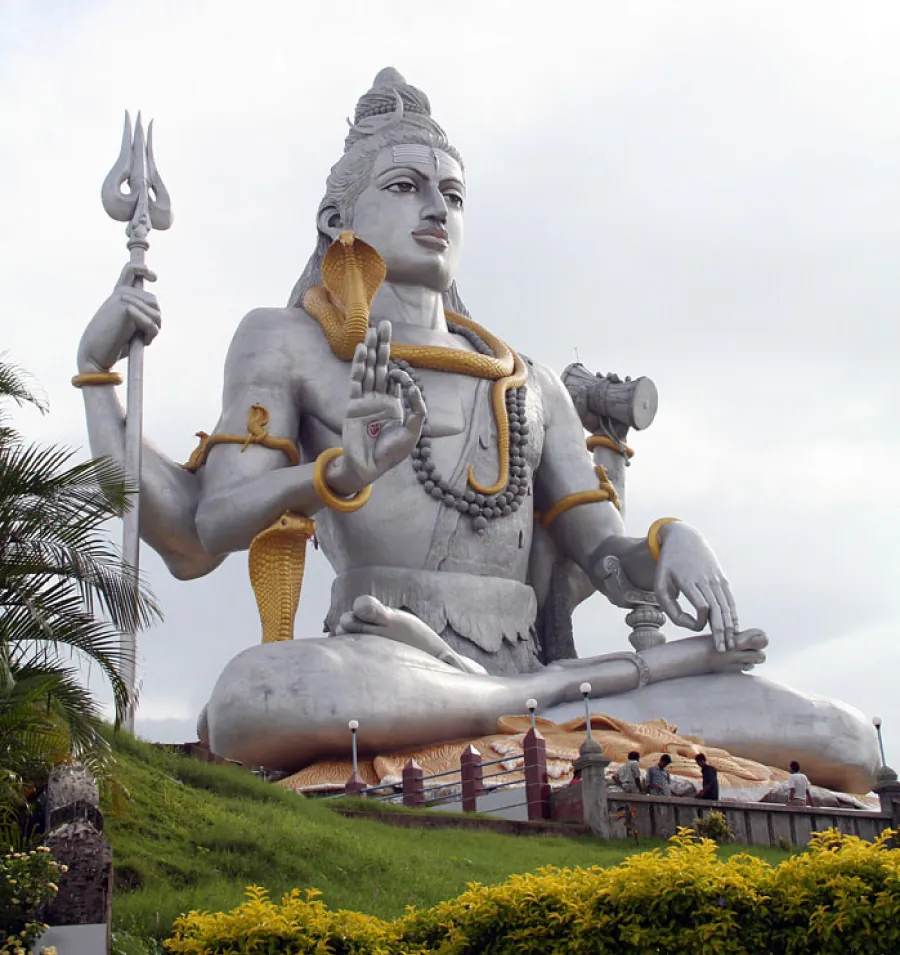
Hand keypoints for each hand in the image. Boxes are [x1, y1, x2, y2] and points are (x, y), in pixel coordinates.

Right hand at [76, 263, 160, 371]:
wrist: (95, 353)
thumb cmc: (113, 344)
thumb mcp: (128, 326)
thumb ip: (140, 314)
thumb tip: (156, 311)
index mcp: (119, 294)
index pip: (130, 271)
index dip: (143, 270)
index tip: (154, 278)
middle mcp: (121, 293)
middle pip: (154, 302)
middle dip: (155, 321)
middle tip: (144, 336)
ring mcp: (123, 297)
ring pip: (156, 314)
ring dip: (153, 330)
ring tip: (140, 339)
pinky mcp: (126, 307)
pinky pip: (152, 323)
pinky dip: (150, 336)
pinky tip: (140, 342)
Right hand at [329, 321, 425, 492]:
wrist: (370, 467)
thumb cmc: (391, 454)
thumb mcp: (413, 433)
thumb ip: (418, 410)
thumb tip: (414, 387)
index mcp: (394, 404)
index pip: (396, 379)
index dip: (400, 373)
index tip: (403, 379)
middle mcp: (378, 398)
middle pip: (380, 366)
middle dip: (383, 345)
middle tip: (385, 324)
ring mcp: (365, 400)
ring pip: (368, 369)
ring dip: (370, 349)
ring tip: (373, 329)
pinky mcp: (352, 404)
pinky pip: (356, 381)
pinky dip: (359, 364)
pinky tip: (362, 349)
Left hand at [654, 522, 738, 651]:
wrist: (684, 539)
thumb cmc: (668, 566)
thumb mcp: (660, 585)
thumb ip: (670, 609)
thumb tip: (691, 625)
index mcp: (688, 581)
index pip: (701, 605)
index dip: (701, 620)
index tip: (696, 627)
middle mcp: (706, 580)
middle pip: (718, 609)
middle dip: (720, 632)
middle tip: (723, 651)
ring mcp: (717, 579)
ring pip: (727, 607)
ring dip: (729, 627)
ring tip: (730, 645)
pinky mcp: (722, 580)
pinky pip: (730, 601)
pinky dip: (733, 616)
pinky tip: (734, 629)